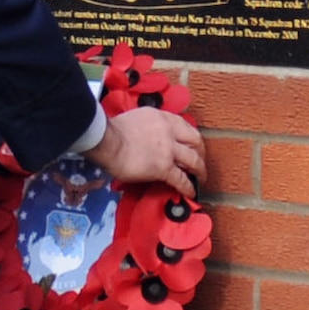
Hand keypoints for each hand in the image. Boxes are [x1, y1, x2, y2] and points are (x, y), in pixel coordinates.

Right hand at [88, 106, 205, 199]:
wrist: (107, 141)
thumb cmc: (113, 130)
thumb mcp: (136, 118)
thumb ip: (149, 125)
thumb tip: (148, 136)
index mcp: (162, 117)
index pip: (184, 124)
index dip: (190, 136)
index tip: (191, 143)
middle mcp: (169, 131)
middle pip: (195, 141)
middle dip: (201, 152)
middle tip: (200, 160)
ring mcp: (169, 149)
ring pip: (194, 160)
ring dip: (200, 170)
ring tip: (201, 178)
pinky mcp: (164, 168)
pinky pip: (182, 179)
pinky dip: (189, 187)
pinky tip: (191, 192)